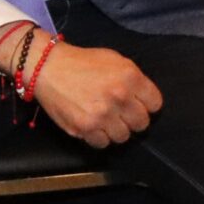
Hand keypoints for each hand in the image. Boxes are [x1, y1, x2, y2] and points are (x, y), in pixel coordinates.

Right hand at [29, 38, 161, 148]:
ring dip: (115, 129)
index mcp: (130, 77)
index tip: (136, 103)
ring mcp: (102, 115)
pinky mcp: (85, 128)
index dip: (146, 104)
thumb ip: (133, 79)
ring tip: (104, 119)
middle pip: (142, 123)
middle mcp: (119, 97)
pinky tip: (92, 125)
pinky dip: (99, 136)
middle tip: (119, 112)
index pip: (155, 104)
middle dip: (132, 118)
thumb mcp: (114, 60)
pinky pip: (103, 143)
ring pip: (123, 136)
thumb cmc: (82, 62)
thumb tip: (144, 99)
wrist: (48, 67)